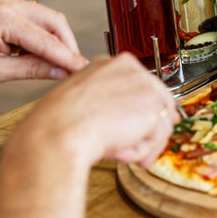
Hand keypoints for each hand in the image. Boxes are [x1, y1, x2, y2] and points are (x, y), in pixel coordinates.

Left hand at [0, 0, 87, 90]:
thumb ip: (32, 70)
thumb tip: (61, 71)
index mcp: (2, 17)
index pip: (47, 40)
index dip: (68, 58)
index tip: (84, 71)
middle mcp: (5, 2)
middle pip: (54, 22)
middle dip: (66, 45)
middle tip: (74, 69)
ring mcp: (2, 1)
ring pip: (46, 18)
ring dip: (54, 40)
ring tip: (57, 65)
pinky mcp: (0, 5)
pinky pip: (32, 18)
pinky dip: (40, 35)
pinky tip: (38, 55)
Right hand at [10, 54, 179, 168]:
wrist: (58, 132)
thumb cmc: (60, 122)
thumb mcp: (86, 104)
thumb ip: (113, 103)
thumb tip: (138, 118)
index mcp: (110, 64)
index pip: (140, 87)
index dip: (140, 112)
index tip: (135, 127)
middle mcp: (131, 70)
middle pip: (156, 103)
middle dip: (147, 131)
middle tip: (131, 149)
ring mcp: (144, 86)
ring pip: (158, 123)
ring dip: (140, 144)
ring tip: (117, 152)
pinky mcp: (153, 108)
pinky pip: (156, 138)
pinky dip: (139, 152)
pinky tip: (119, 151)